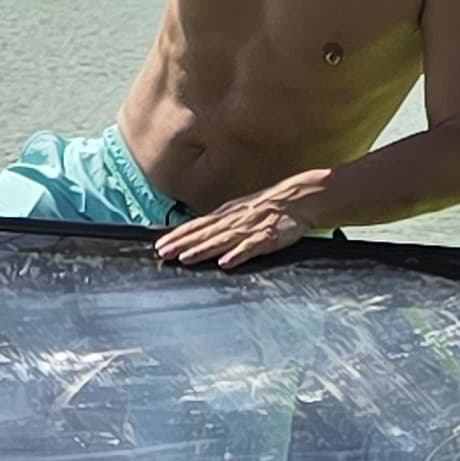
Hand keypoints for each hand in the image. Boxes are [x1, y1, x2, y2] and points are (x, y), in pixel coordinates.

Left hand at [155, 180, 327, 267]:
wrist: (300, 197)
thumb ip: (219, 224)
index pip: (197, 226)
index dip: (177, 236)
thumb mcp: (239, 212)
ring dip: (203, 250)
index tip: (158, 245)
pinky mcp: (267, 237)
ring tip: (186, 258)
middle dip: (182, 243)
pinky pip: (250, 248)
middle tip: (162, 253)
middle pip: (204, 234)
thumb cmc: (268, 207)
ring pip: (222, 240)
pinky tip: (225, 263)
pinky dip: (237, 255)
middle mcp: (233, 221)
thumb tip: (197, 234)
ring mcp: (250, 229)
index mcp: (226, 215)